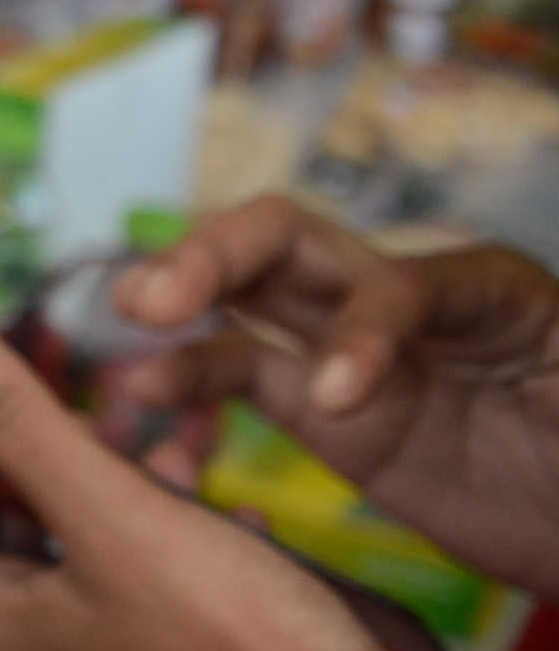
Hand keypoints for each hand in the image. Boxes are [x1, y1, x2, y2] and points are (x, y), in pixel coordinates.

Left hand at [0, 298, 435, 650]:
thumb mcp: (115, 512)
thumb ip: (12, 419)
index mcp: (6, 641)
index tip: (9, 423)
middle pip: (12, 557)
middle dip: (51, 476)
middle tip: (106, 425)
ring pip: (95, 575)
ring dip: (126, 506)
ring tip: (180, 458)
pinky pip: (163, 611)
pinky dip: (185, 552)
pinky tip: (242, 524)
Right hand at [114, 198, 558, 599]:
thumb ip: (535, 354)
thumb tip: (405, 364)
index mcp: (476, 282)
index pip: (395, 280)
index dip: (362, 330)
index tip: (340, 401)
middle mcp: (395, 298)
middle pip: (286, 241)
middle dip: (215, 255)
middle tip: (154, 297)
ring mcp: (347, 351)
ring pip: (244, 292)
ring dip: (181, 294)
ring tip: (131, 318)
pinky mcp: (318, 410)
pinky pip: (240, 374)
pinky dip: (188, 375)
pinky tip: (146, 393)